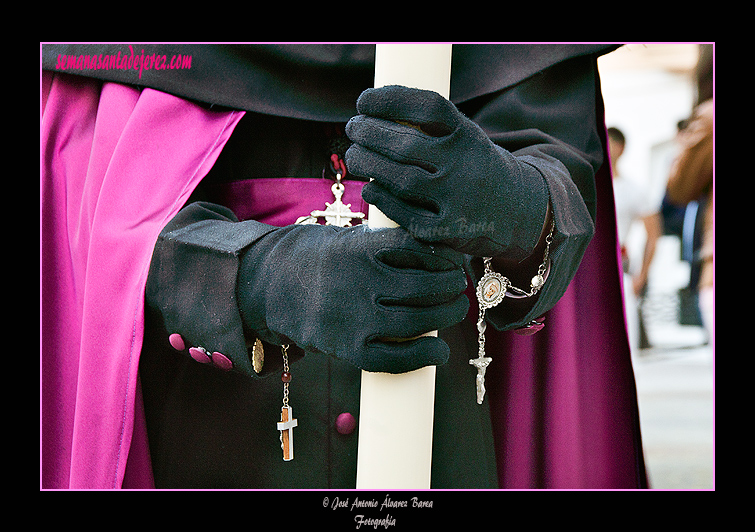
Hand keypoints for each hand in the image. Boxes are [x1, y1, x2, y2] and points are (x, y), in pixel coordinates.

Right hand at [237, 223, 468, 373]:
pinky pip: (394, 359)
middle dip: (451, 287)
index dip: (445, 255)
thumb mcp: (351, 238)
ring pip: (416, 321)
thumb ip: (389, 245)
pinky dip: (423, 356)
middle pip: (424, 287)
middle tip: (458, 287)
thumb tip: (441, 257)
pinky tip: (439, 352)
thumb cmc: (323, 260)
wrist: (274, 285)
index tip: (455, 259)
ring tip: (454, 310)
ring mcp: (354, 318)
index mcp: (361, 248)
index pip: (418, 248)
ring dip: (446, 317)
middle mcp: (359, 282)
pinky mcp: (347, 349)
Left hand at [345, 85, 548, 259]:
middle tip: (352, 128)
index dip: (389, 100)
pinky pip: (404, 214)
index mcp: (469, 136)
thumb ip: (429, 129)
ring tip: (354, 155)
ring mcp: (457, 200)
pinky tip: (370, 187)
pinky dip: (381, 198)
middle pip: (406, 145)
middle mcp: (465, 166)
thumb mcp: (463, 139)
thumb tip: (371, 114)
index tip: (364, 100)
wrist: (514, 211)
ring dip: (367, 164)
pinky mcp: (446, 231)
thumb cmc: (471, 166)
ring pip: (401, 180)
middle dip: (368, 133)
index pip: (427, 108)